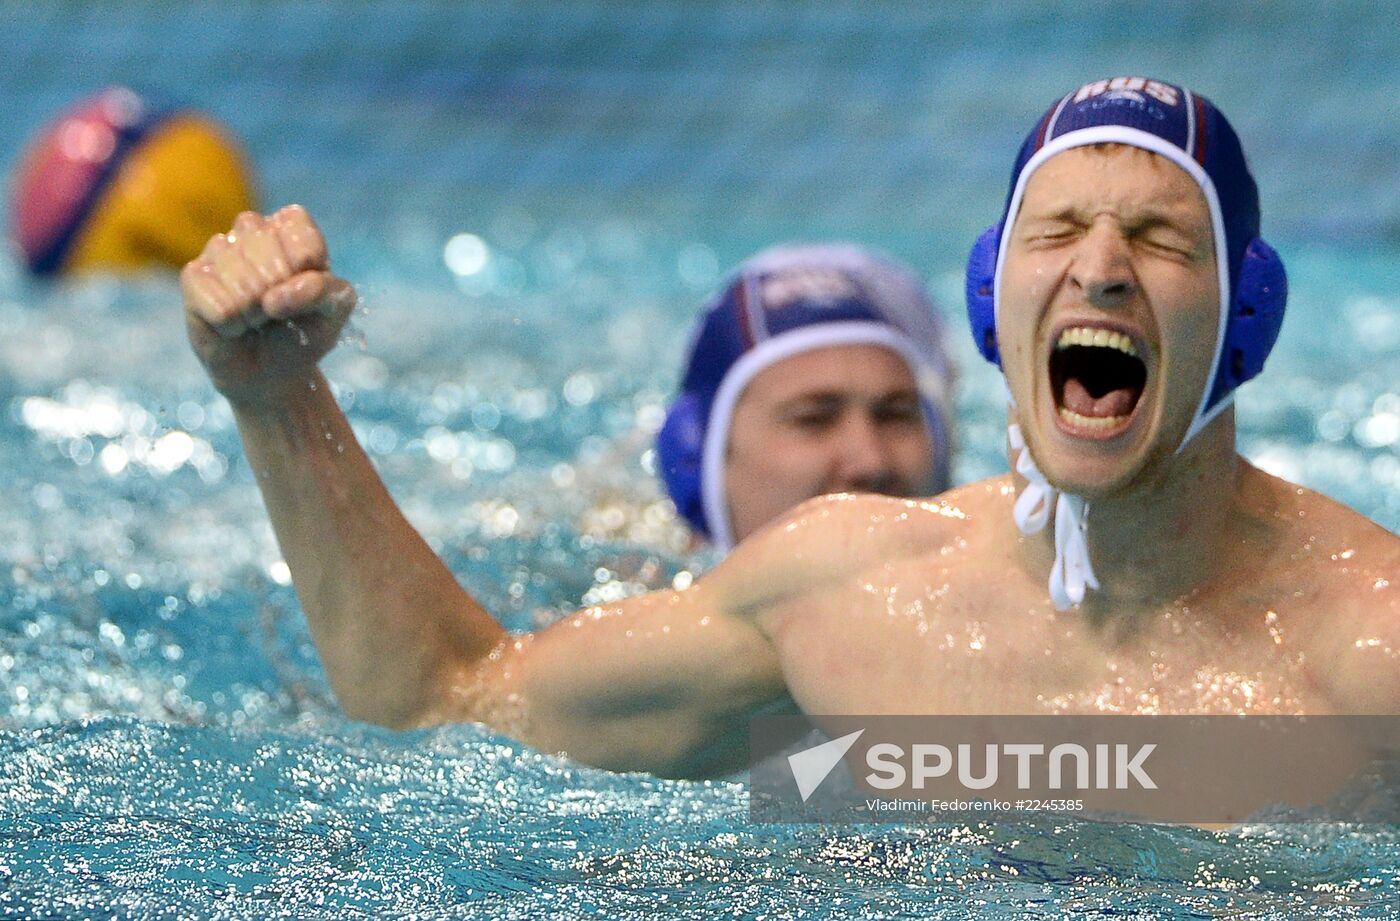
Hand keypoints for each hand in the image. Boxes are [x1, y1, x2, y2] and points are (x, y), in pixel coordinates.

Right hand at [182, 205, 356, 406]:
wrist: (270, 372)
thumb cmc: (303, 332)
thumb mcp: (333, 311)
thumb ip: (325, 290)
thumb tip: (276, 294)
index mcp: (291, 227)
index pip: (296, 225)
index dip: (305, 264)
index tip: (308, 289)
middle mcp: (251, 229)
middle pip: (265, 248)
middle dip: (280, 293)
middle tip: (278, 309)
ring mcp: (218, 250)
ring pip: (242, 282)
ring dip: (256, 313)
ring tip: (257, 318)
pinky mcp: (193, 277)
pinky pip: (220, 305)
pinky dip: (234, 326)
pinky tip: (234, 325)